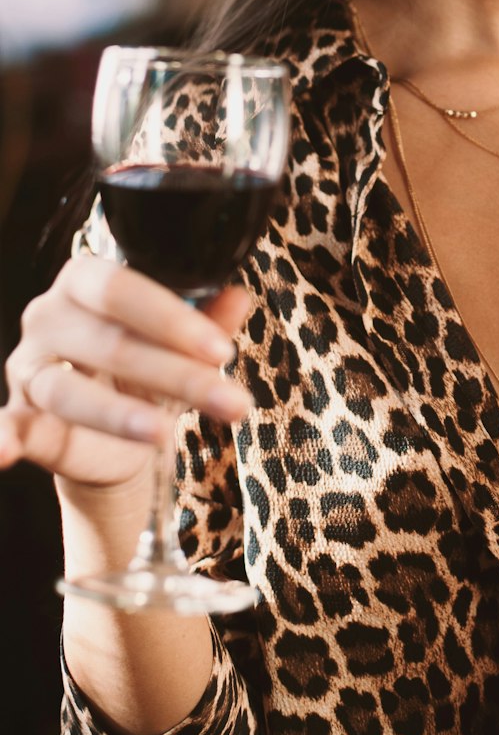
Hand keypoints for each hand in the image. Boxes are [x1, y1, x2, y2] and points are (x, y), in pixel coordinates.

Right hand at [0, 257, 251, 490]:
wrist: (117, 432)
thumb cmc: (147, 371)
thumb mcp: (183, 345)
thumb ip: (209, 321)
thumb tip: (238, 297)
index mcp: (84, 281)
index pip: (123, 290)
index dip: (173, 320)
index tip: (220, 352)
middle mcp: (48, 317)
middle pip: (110, 343)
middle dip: (176, 374)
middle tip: (230, 402)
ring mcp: (29, 367)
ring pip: (71, 391)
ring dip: (120, 415)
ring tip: (165, 434)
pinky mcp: (20, 415)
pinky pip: (7, 426)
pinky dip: (0, 439)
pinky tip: (1, 452)